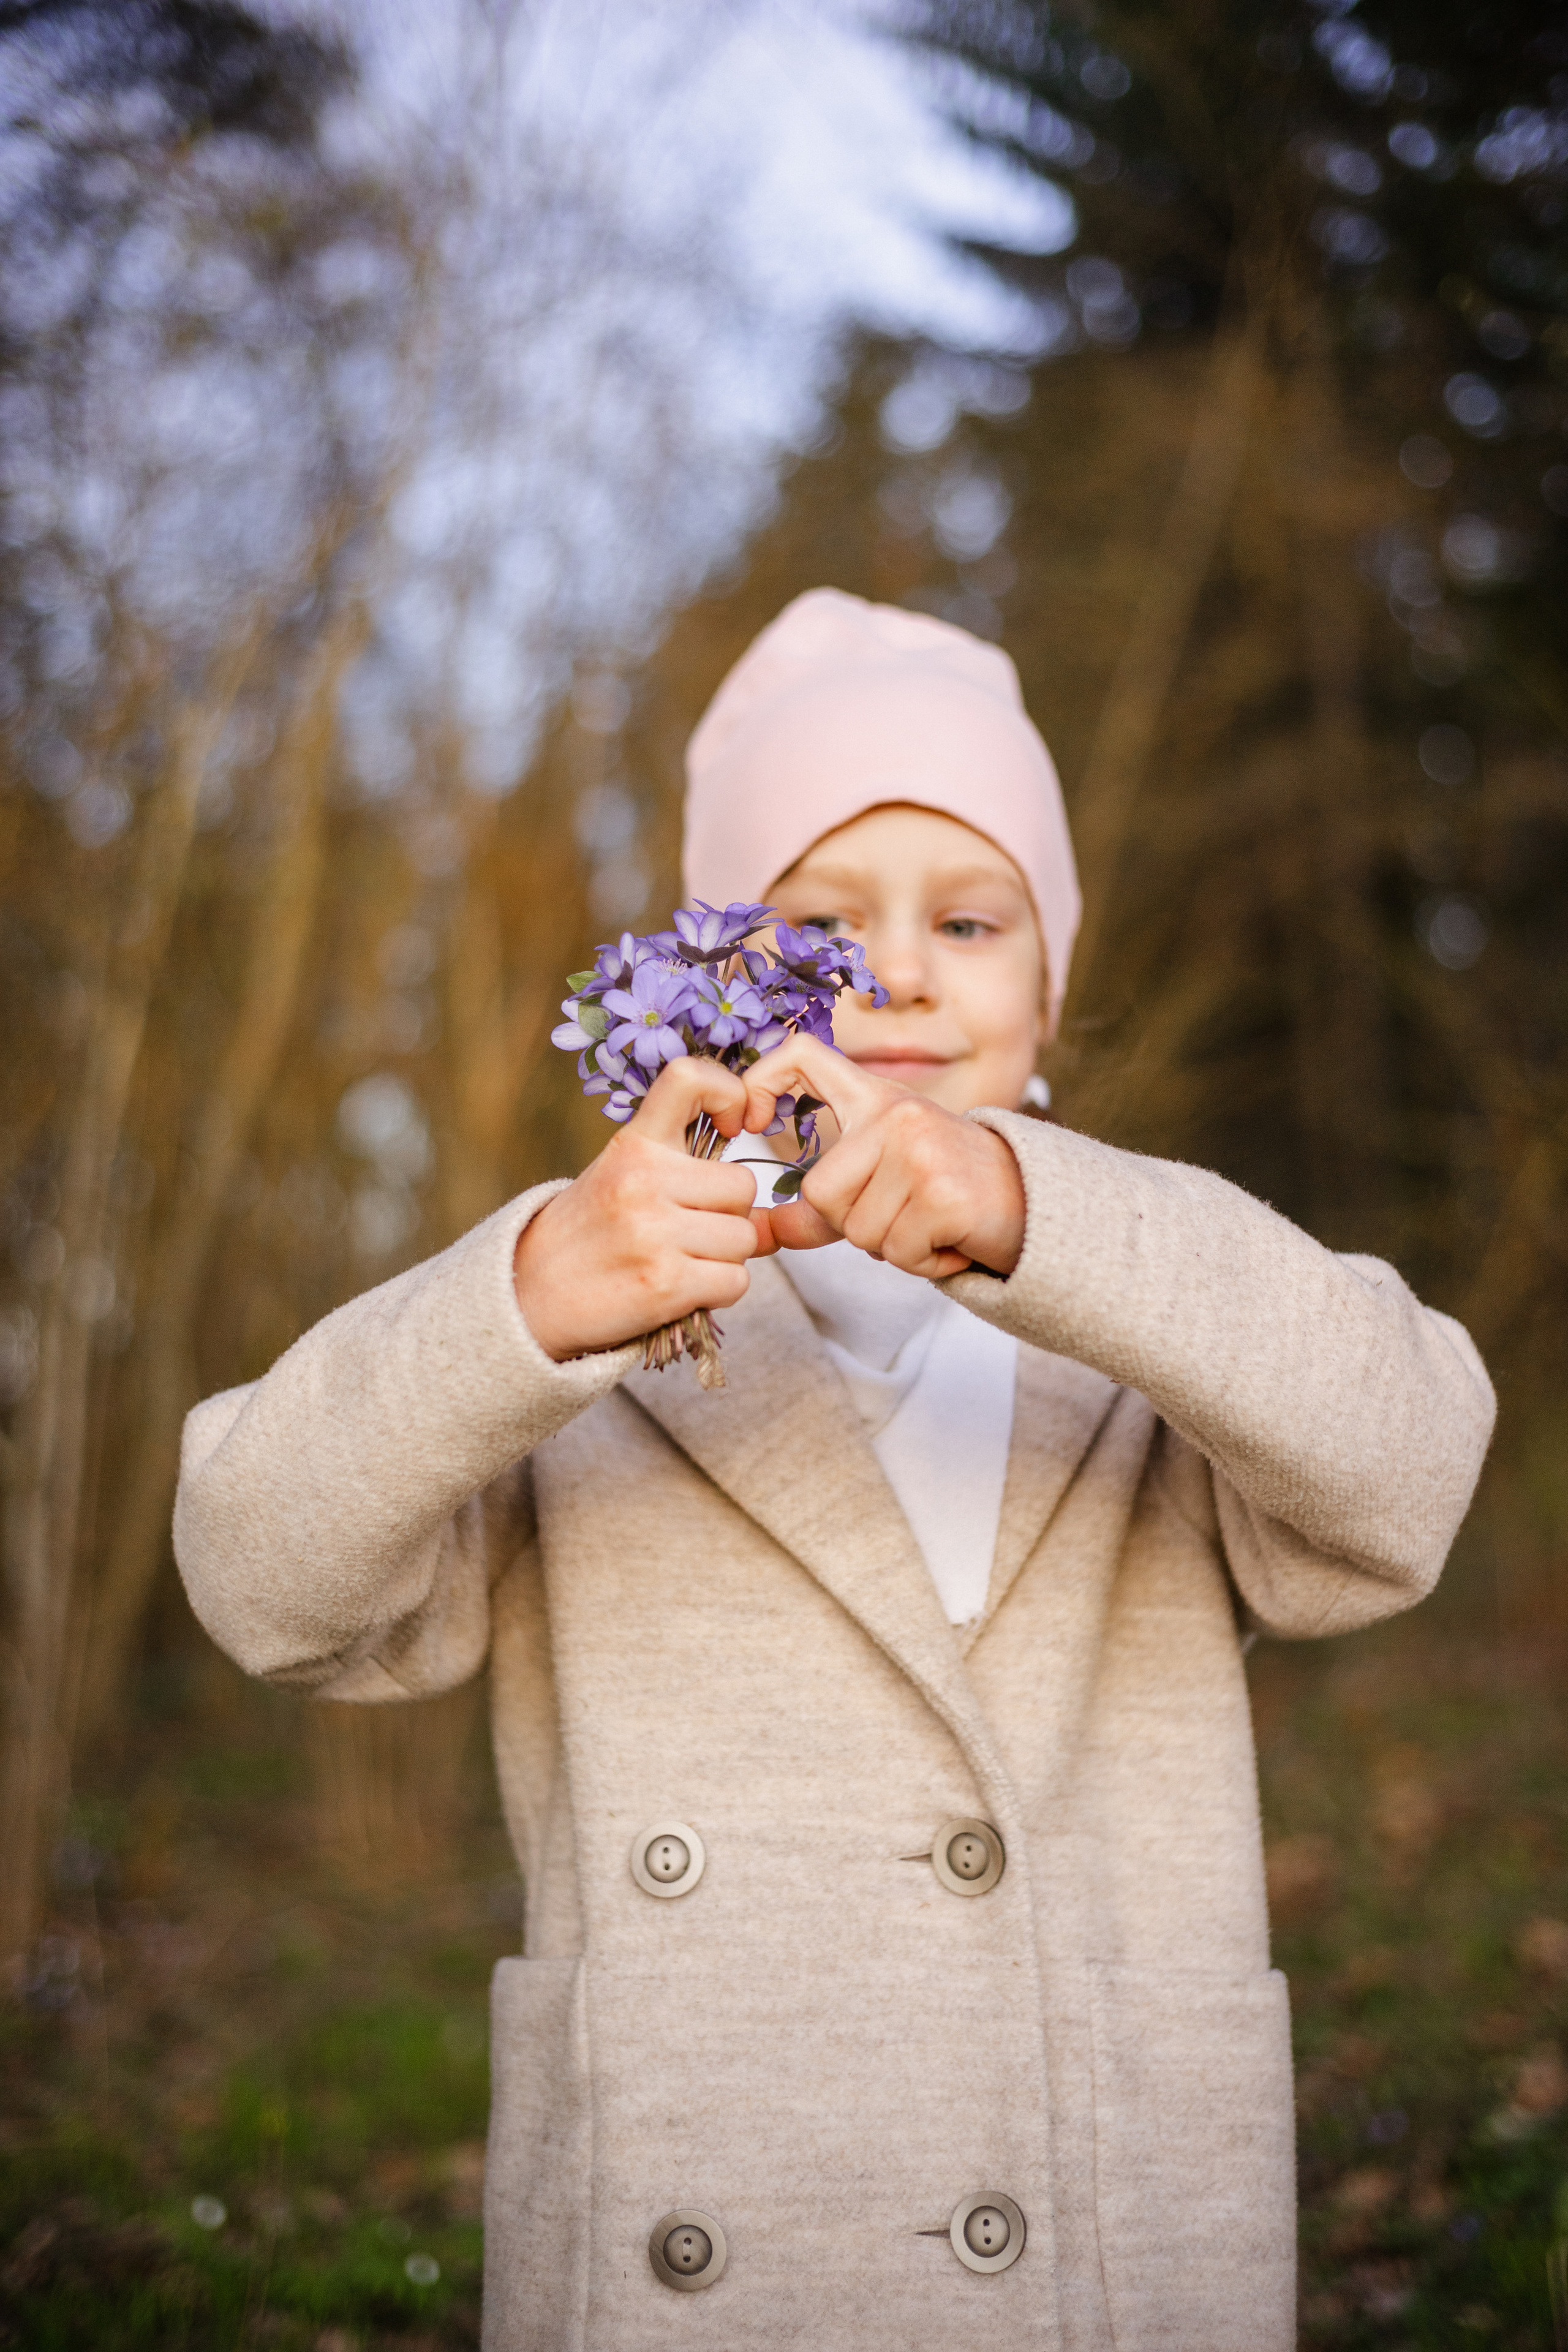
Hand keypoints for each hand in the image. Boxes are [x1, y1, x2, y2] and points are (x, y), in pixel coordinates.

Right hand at [513, 1058, 764, 1359]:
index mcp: (633, 1144)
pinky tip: (681, 1289)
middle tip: (689, 1232)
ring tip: (680, 1262)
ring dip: (725, 1258)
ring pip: (745, 1238)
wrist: (528, 1295)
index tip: (734, 1123)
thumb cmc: (586, 1235)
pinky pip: (735, 1281)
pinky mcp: (664, 1283)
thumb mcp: (623, 1178)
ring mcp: (653, 1232)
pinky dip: (718, 1292)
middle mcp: (643, 1179)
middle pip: (743, 1185)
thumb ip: (689, 1178)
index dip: (730, 1092)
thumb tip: (771, 1218)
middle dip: (729, 1214)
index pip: (690, 1077)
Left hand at [743, 1035, 1025, 1279]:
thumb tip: (761, 1233)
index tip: (750, 1122)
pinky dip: (922, 1263)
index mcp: (874, 1097)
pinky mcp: (944, 1194)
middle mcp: (895, 1114)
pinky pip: (898, 1252)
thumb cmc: (946, 1190)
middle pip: (821, 1193)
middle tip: (903, 1214)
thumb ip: (822, 1205)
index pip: (800, 1055)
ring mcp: (921, 1150)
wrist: (1029, 1201)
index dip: (760, 1081)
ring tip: (930, 1223)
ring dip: (892, 1246)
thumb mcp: (881, 1181)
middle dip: (854, 1226)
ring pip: (859, 1230)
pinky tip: (949, 1239)